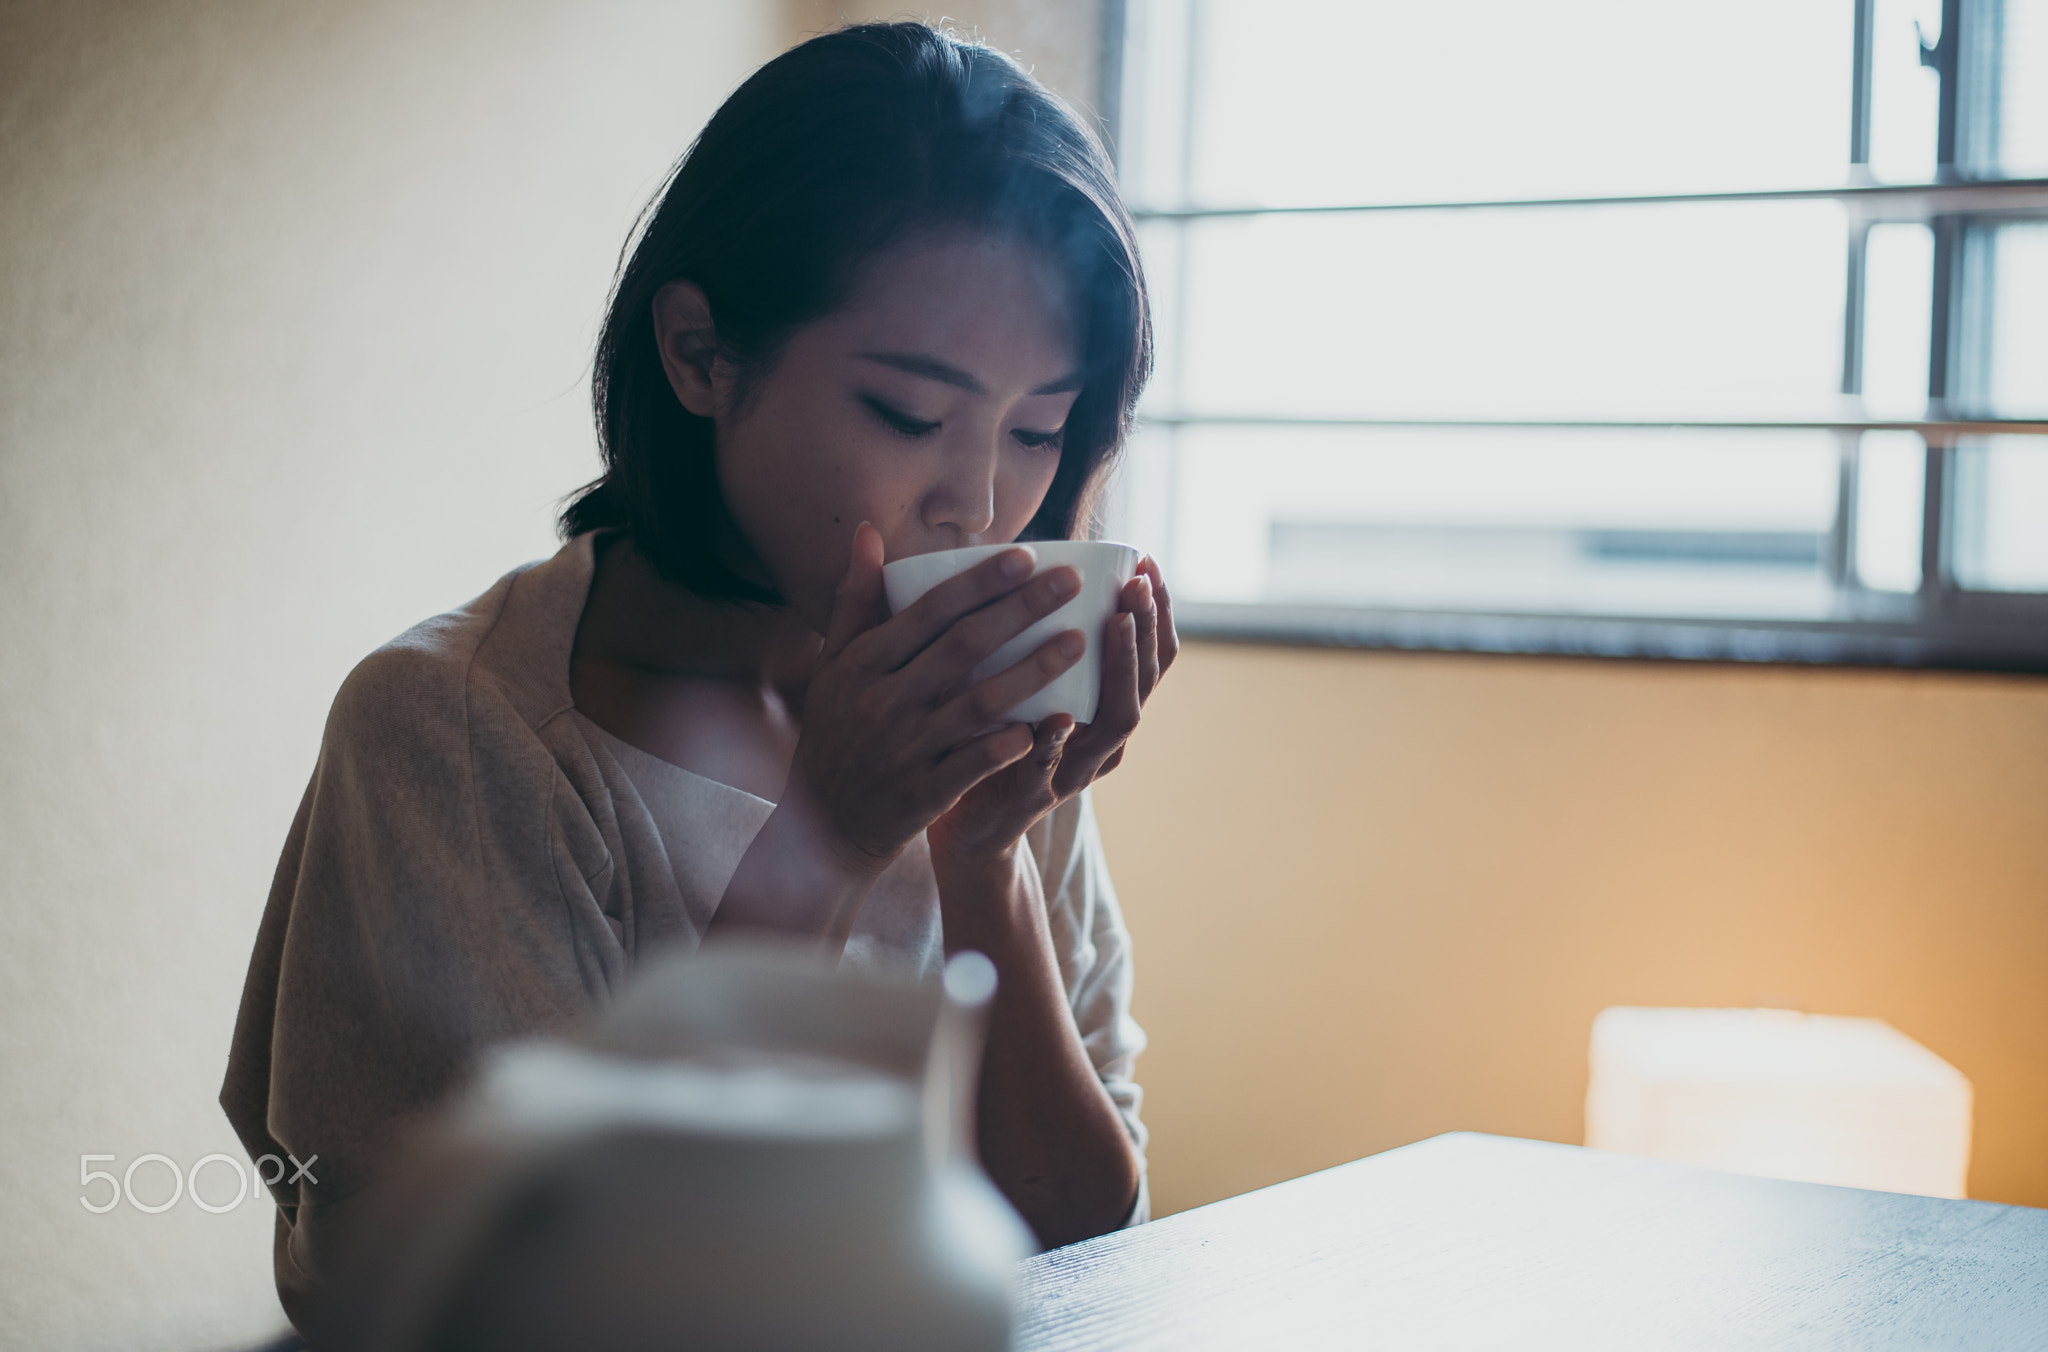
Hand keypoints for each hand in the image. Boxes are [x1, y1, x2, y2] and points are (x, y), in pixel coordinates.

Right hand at [784, 524, 1094, 875]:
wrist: (821, 824)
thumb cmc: (836, 731)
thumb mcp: (832, 665)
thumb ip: (853, 600)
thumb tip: (868, 532)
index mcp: (861, 664)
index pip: (929, 611)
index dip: (980, 582)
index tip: (1027, 556)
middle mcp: (881, 701)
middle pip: (963, 647)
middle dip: (1021, 610)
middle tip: (1070, 582)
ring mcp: (904, 749)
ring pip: (979, 702)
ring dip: (1032, 670)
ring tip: (1077, 643)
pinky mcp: (923, 793)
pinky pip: (976, 763)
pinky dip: (1011, 743)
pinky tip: (1053, 722)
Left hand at [928, 555, 1178, 862]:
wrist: (964, 820)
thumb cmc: (993, 736)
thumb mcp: (1024, 682)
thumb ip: (1034, 636)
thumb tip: (1027, 556)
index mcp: (1105, 708)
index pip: (1152, 655)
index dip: (1157, 611)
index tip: (1148, 562)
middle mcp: (1103, 739)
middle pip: (1145, 681)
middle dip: (1146, 628)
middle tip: (1137, 583)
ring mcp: (1075, 770)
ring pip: (1117, 720)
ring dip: (1121, 668)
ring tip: (1116, 624)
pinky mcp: (1034, 796)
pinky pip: (1051, 769)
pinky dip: (1056, 743)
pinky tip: (1057, 717)